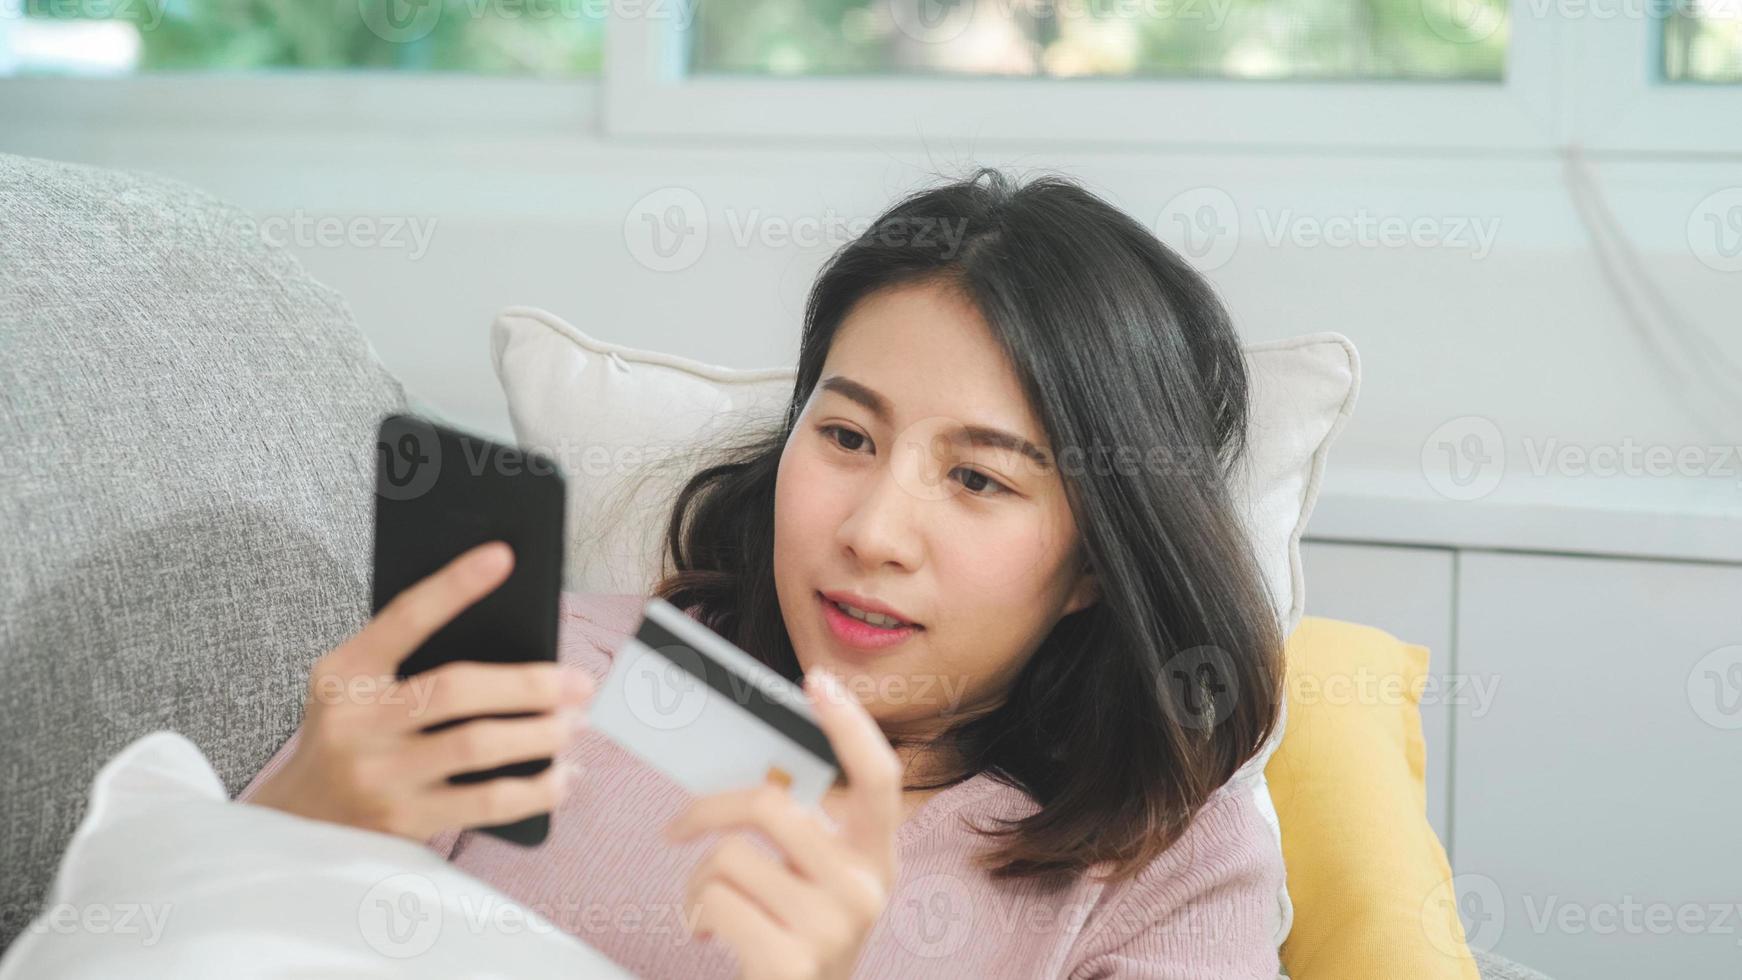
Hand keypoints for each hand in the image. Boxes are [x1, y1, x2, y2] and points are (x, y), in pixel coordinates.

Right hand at [248, 540, 595, 839]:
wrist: (299, 824)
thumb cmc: (352, 738)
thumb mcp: (358, 690)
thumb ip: (414, 662)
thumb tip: (516, 643)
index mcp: (344, 675)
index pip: (404, 618)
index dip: (454, 586)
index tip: (503, 557)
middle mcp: (356, 724)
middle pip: (457, 689)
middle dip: (531, 683)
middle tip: (581, 682)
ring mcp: (379, 777)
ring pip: (478, 746)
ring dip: (542, 733)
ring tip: (577, 723)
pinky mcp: (403, 823)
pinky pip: (485, 803)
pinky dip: (536, 788)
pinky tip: (562, 776)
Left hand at [665, 666, 900, 979]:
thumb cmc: (797, 941)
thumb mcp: (817, 884)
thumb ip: (803, 832)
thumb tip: (754, 770)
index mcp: (877, 858)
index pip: (879, 777)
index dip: (850, 726)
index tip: (817, 683)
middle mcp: (866, 888)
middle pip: (772, 803)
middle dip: (708, 809)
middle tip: (678, 826)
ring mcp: (834, 926)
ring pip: (730, 855)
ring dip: (698, 880)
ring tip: (707, 904)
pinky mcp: (792, 960)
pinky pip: (715, 900)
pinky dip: (694, 913)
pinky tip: (707, 933)